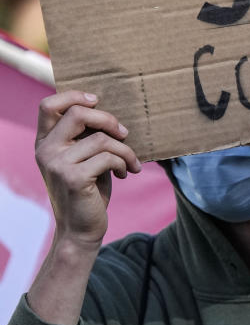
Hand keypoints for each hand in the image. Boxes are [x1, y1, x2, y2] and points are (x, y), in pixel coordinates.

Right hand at [35, 91, 141, 247]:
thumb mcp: (84, 158)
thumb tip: (109, 112)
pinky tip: (124, 174)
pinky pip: (108, 158)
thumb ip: (86, 137)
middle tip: (125, 133)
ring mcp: (56, 163)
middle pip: (78, 114)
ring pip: (101, 139)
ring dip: (124, 150)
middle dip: (109, 120)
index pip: (49, 105)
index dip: (74, 96)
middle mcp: (45, 150)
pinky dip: (123, 163)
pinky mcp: (72, 178)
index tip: (97, 100)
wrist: (82, 228)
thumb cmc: (88, 190)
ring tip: (130, 163)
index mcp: (45, 142)